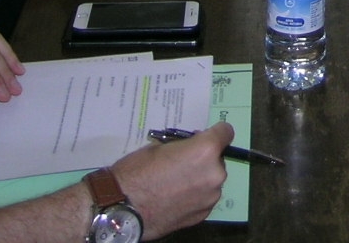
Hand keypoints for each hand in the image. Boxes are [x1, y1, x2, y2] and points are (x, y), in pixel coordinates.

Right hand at [113, 122, 233, 237]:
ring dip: (200, 178)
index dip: (215, 132)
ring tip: (176, 182)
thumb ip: (183, 146)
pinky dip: (194, 195)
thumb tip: (190, 147)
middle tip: (182, 162)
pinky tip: (175, 196)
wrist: (123, 208)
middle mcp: (214, 174)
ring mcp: (210, 197)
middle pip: (218, 159)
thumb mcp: (159, 146)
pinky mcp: (203, 215)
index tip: (206, 136)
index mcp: (205, 151)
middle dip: (204, 158)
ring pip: (212, 180)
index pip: (226, 132)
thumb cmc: (137, 172)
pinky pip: (204, 198)